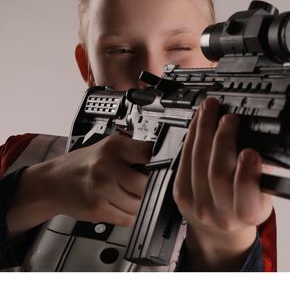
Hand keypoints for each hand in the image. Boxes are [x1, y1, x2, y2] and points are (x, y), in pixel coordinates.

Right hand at [7, 135, 150, 235]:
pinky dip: (128, 215)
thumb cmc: (83, 165)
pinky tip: (118, 205)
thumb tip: (163, 163)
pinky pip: (127, 218)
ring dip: (139, 204)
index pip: (149, 154)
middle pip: (146, 184)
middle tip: (143, 187)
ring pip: (139, 204)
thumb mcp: (108, 147)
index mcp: (113, 146)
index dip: (157, 164)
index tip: (158, 169)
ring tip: (128, 196)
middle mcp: (106, 165)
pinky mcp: (96, 209)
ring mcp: (101, 188)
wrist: (52, 182)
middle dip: (148, 188)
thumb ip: (133, 152)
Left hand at [172, 97, 272, 270]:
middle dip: (223, 140)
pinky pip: (184, 159)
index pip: (247, 196)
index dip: (247, 173)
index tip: (250, 152)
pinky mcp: (180, 193)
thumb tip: (263, 139)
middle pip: (218, 173)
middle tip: (230, 119)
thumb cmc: (245, 205)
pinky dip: (192, 135)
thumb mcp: (264, 194)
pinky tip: (199, 121)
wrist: (220, 229)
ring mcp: (197, 204)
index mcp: (249, 212)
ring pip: (198, 161)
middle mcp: (222, 212)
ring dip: (204, 129)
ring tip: (211, 109)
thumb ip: (264, 172)